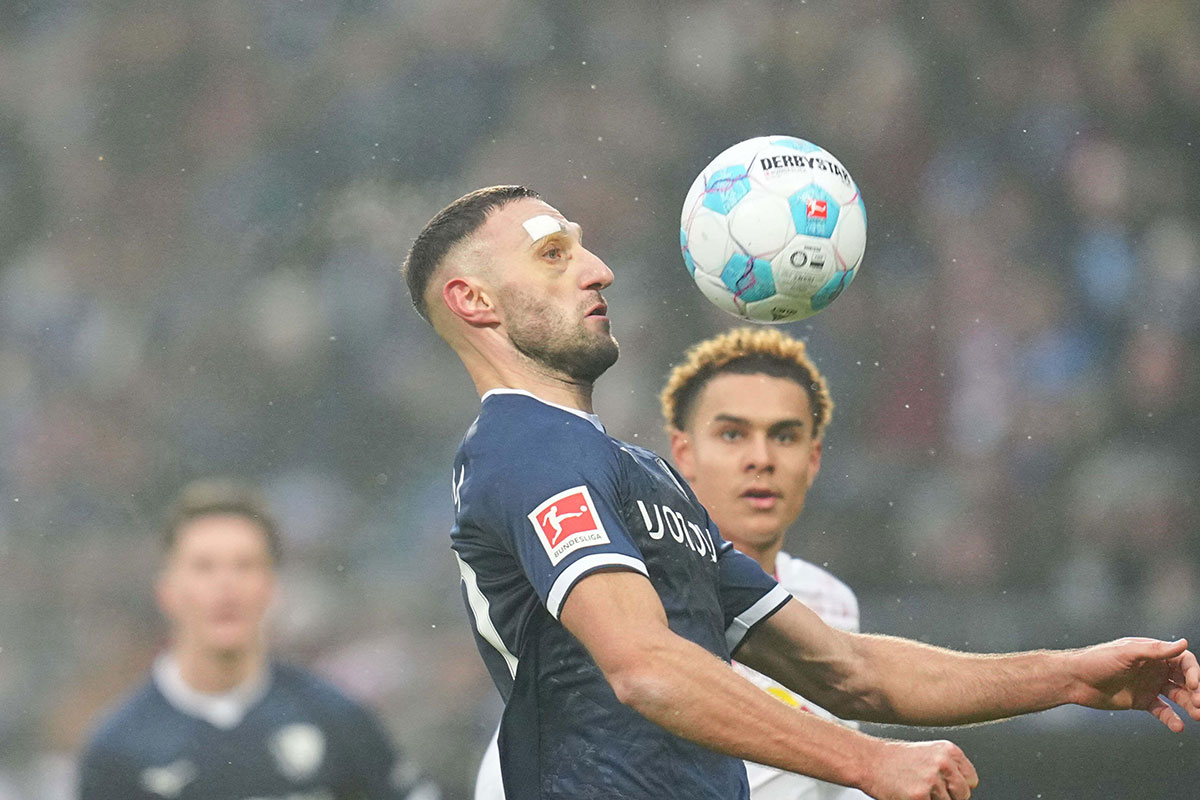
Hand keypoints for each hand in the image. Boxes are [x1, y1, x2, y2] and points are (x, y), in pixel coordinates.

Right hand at [860, 739, 977, 799]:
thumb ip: (949, 769)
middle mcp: (943, 763)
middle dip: (948, 797)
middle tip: (928, 789)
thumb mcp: (928, 754)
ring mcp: (931, 780)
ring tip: (915, 788)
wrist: (868, 760)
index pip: (972, 780)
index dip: (957, 786)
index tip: (944, 784)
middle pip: (963, 795)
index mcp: (948, 750)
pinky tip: (908, 794)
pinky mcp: (919, 796)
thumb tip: (964, 792)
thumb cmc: (896, 759)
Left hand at [1071, 637, 1199, 730]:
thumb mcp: (1126, 653)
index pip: (1183, 661)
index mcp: (1152, 653)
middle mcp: (1154, 668)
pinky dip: (1172, 719)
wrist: (1075, 680)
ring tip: (1198, 716)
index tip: (1193, 685)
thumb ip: (1155, 650)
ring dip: (1190, 706)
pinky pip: (1162, 711)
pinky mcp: (1142, 701)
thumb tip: (1184, 643)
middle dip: (1196, 691)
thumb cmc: (1098, 660)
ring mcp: (1149, 685)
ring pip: (1178, 696)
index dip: (1193, 672)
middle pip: (1184, 680)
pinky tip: (1179, 727)